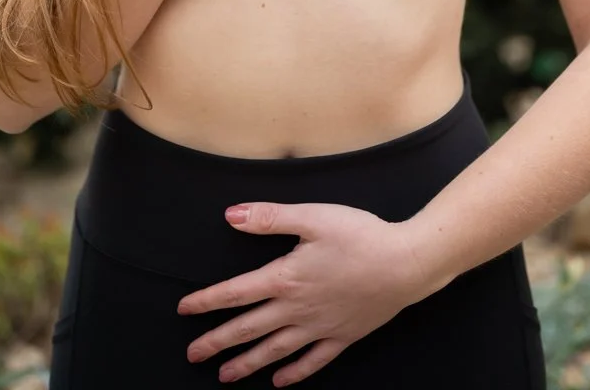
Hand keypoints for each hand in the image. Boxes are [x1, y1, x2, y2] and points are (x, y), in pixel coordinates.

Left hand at [175, 200, 446, 385]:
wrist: (405, 264)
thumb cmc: (359, 235)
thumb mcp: (312, 216)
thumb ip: (270, 217)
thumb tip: (231, 215)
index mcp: (286, 277)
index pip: (237, 293)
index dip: (208, 301)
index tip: (184, 310)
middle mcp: (297, 308)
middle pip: (249, 328)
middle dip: (218, 342)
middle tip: (192, 355)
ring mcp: (320, 327)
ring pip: (275, 350)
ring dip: (247, 364)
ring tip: (225, 377)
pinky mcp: (343, 336)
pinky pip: (313, 361)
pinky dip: (295, 373)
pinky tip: (281, 381)